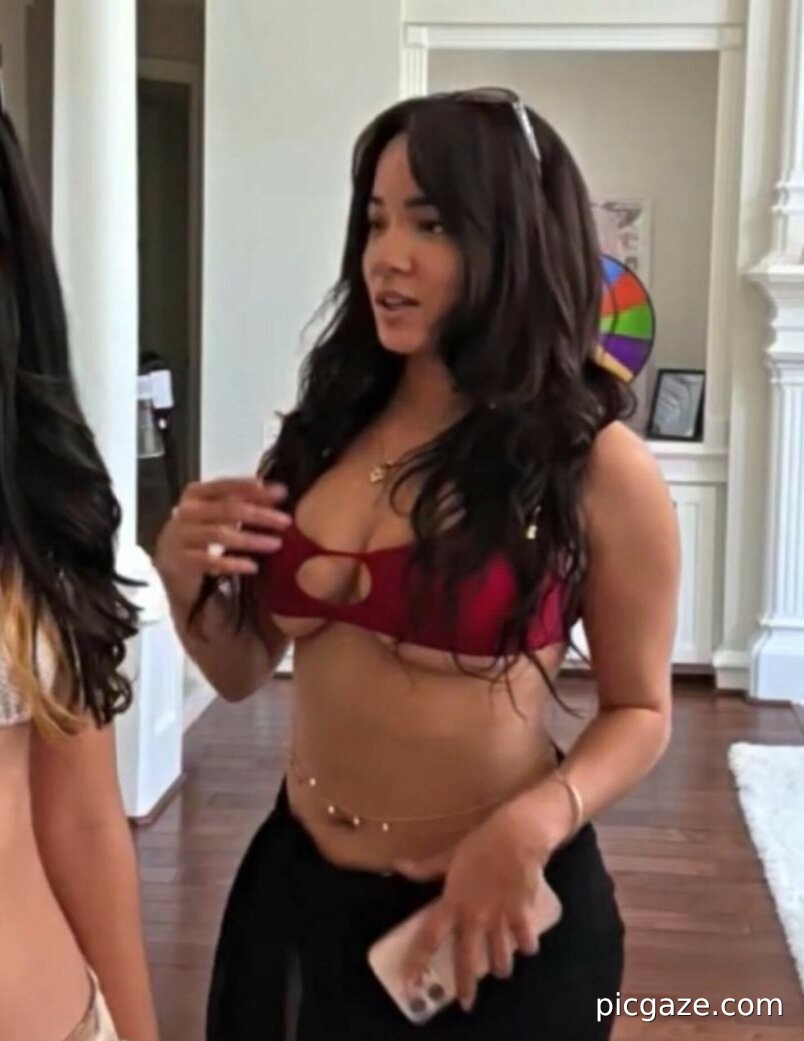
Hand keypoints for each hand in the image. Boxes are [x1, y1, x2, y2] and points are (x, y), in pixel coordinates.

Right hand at [154, 477, 291, 596]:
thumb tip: (280, 492)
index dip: (252, 488)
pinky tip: (253, 566)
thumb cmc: (201, 531)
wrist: (170, 562)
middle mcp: (186, 511)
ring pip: (220, 534)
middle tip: (286, 521)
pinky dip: (233, 563)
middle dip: (259, 514)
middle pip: (227, 509)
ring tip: (276, 544)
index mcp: (196, 493)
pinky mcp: (181, 561)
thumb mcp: (217, 512)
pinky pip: (209, 561)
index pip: (225, 485)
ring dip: (251, 539)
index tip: (280, 492)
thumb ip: (242, 501)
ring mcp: (181, 536)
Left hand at [394, 798, 555, 1012]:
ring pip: (499, 959)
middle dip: (466, 986)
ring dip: (500, 968)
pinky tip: (525, 944)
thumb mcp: (449, 856)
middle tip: (467, 1004)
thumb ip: (425, 868)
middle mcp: (474, 916)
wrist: (516, 835)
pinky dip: (526, 947)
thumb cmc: (480, 844)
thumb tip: (398, 865)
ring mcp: (499, 918)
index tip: (410, 981)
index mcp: (453, 902)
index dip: (417, 960)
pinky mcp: (522, 915)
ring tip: (500, 969)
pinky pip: (526, 943)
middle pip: (467, 960)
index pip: (429, 937)